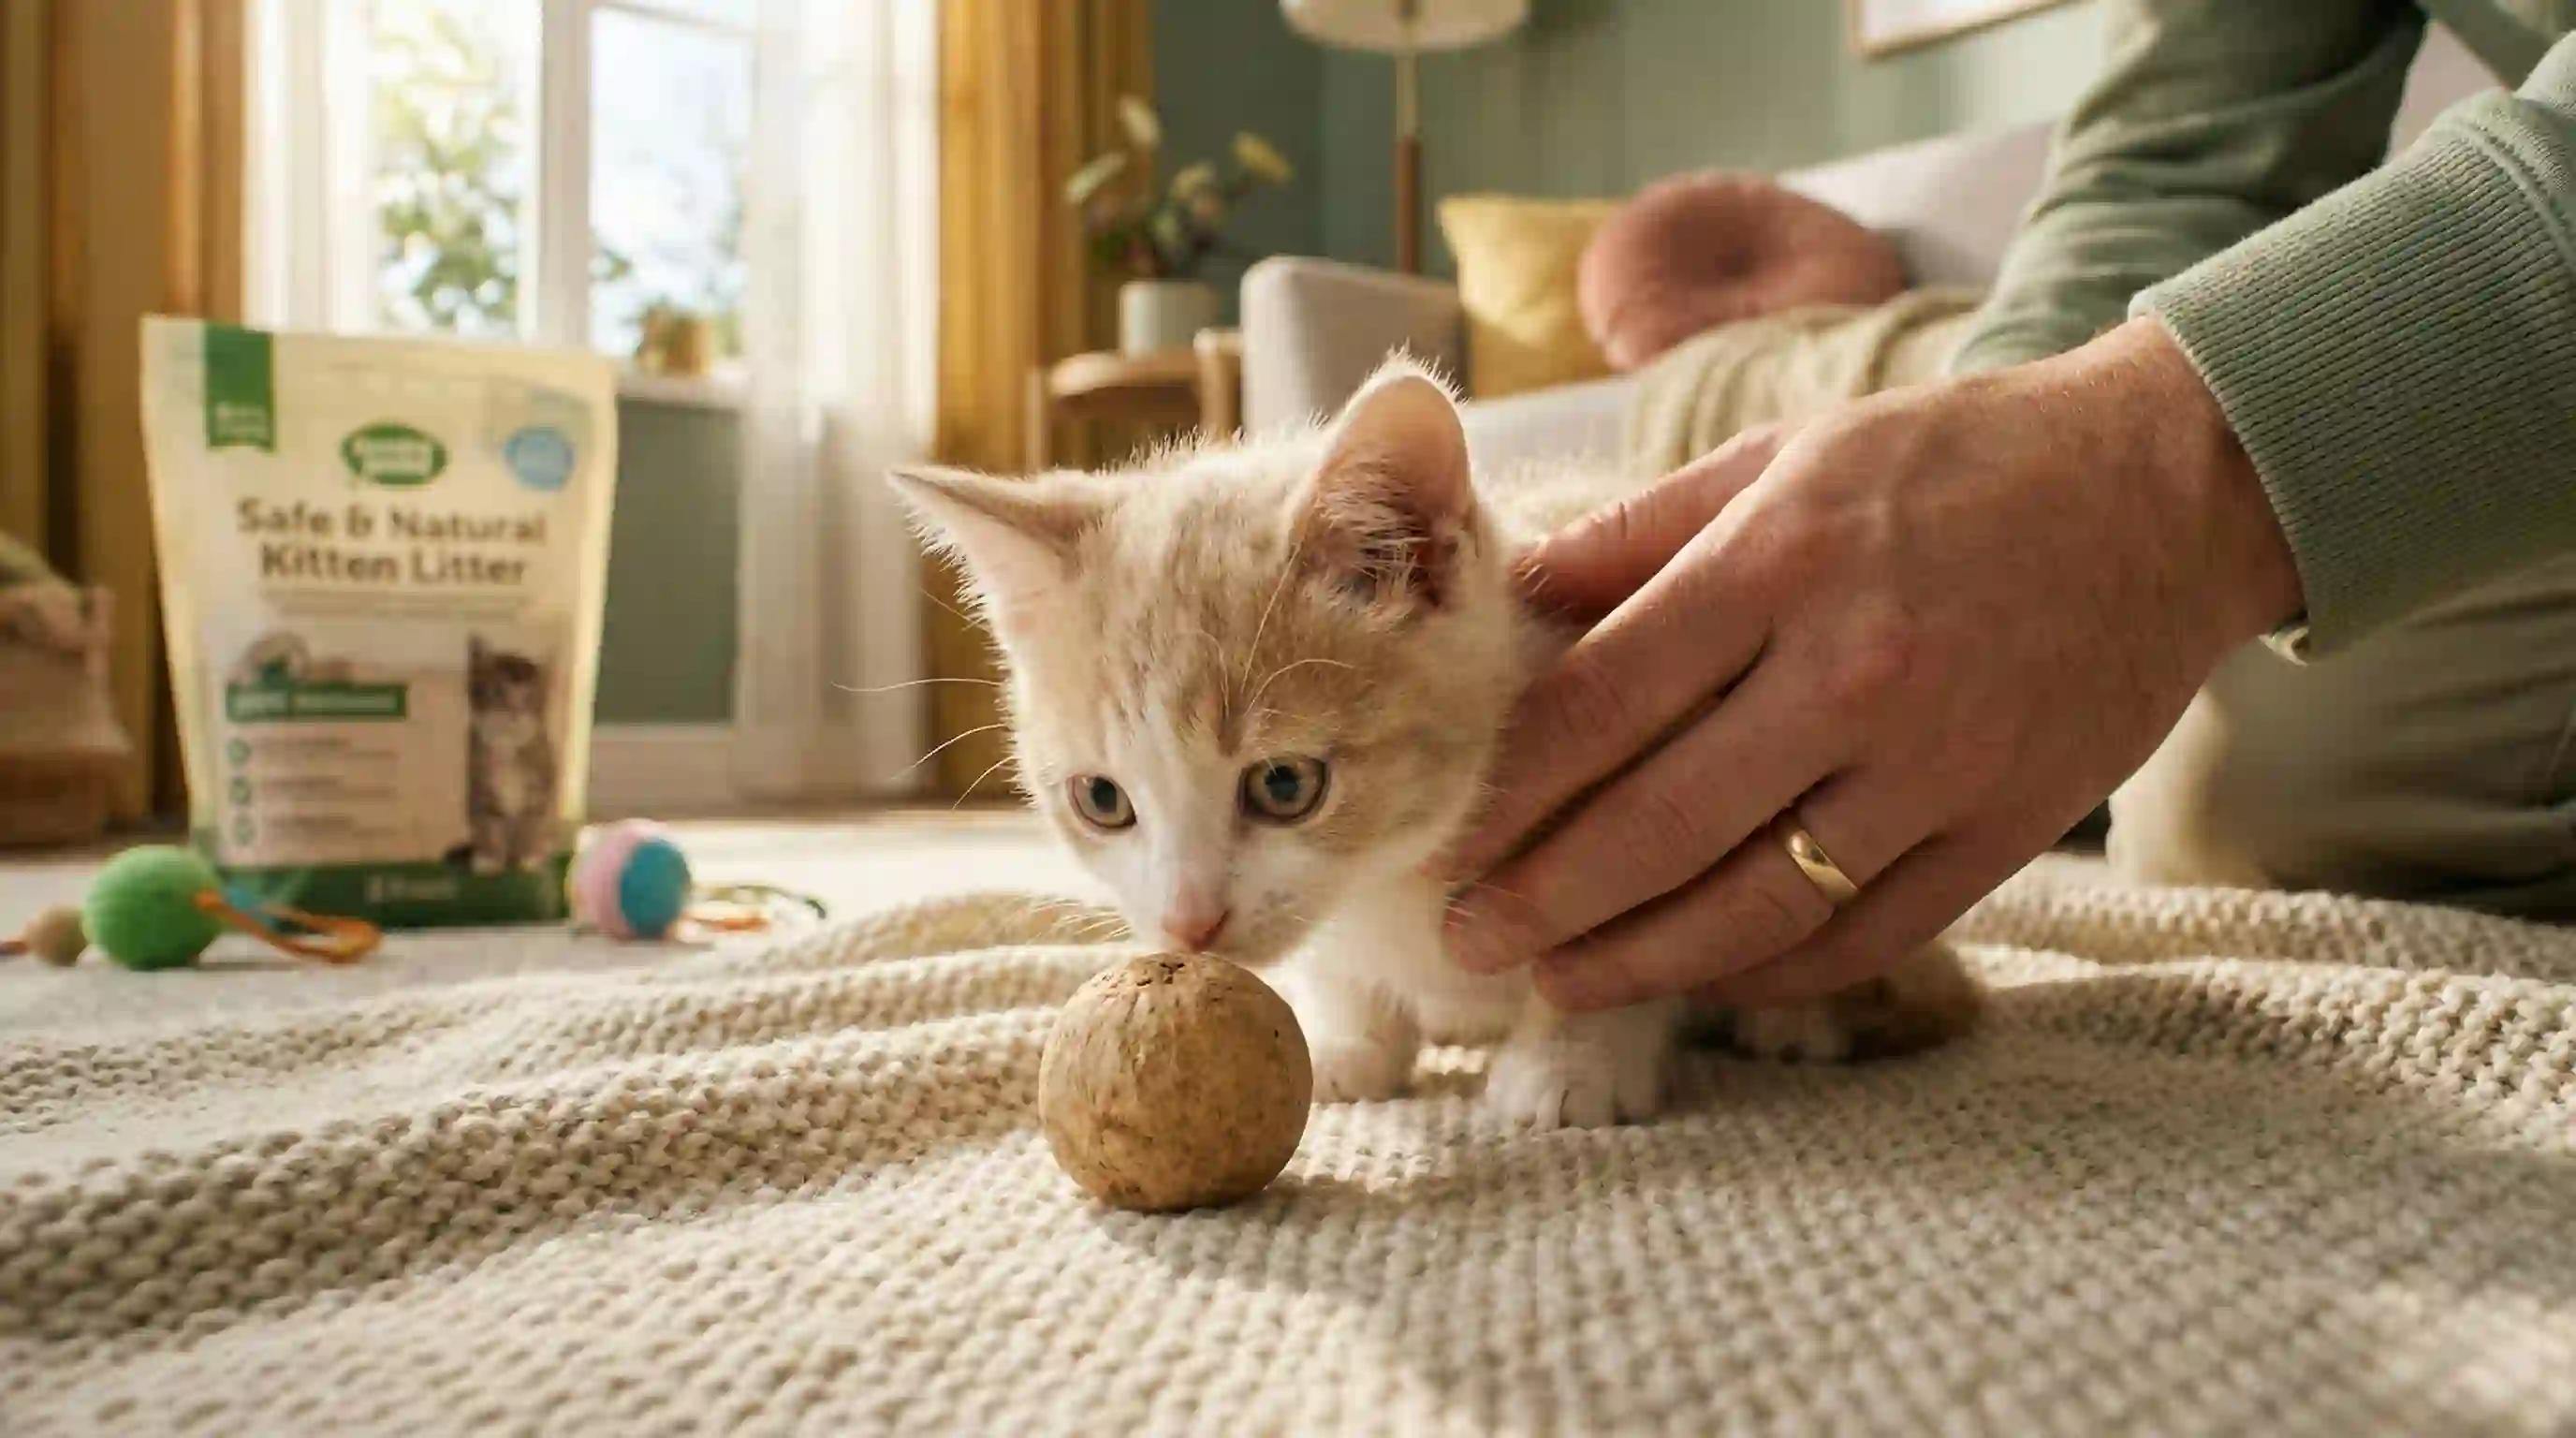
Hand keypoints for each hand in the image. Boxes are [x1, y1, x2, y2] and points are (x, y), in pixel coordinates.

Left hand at [1445, 318, 2301, 1009]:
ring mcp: (1937, 763)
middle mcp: (1853, 670)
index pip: (1602, 700)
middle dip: (1543, 898)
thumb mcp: (1785, 455)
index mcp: (1781, 560)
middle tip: (1467, 937)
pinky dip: (1769, 971)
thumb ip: (1642, 535)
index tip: (1440, 832)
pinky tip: (1697, 978)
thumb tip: (1510, 597)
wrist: (2167, 489)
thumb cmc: (1954, 461)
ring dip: (1637, 960)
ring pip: (1755, 904)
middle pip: (1658, 825)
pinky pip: (1864, 935)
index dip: (1508, 786)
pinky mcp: (2005, 828)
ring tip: (1555, 980)